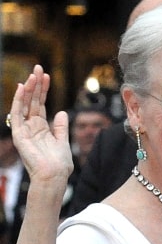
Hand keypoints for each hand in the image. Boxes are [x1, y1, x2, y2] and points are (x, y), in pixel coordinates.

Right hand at [8, 65, 73, 182]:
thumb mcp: (63, 141)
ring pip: (24, 104)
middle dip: (36, 84)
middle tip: (38, 67)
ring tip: (33, 74)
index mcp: (42, 128)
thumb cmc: (59, 164)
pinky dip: (19, 100)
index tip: (47, 75)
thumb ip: (60, 127)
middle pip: (32, 101)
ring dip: (29, 89)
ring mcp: (24, 130)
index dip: (44, 90)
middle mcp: (31, 127)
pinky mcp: (19, 134)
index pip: (41, 104)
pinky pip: (17, 114)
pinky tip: (23, 88)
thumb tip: (61, 112)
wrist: (54, 176)